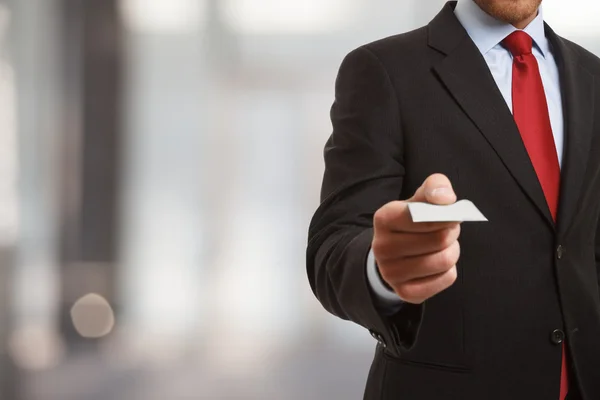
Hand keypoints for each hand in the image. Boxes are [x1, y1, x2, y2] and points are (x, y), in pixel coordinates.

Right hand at [371, 173, 460, 303]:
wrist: (393, 253)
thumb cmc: (413, 221)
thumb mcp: (421, 198)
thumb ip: (436, 187)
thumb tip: (446, 199)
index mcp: (384, 218)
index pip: (425, 216)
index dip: (446, 216)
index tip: (449, 215)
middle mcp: (382, 247)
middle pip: (439, 239)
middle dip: (452, 233)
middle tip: (449, 230)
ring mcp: (391, 272)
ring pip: (443, 261)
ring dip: (452, 252)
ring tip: (444, 247)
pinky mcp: (404, 292)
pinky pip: (445, 279)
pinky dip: (449, 271)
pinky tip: (438, 265)